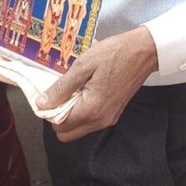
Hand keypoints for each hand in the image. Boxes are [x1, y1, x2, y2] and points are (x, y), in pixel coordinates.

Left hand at [38, 26, 158, 141]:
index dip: (48, 112)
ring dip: (70, 115)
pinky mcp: (114, 113)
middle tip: (58, 95)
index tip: (48, 95)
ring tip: (72, 90)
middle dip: (57, 118)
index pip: (59, 126)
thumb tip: (42, 103)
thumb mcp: (83, 65)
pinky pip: (90, 121)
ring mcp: (109, 118)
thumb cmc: (114, 53)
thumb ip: (62, 87)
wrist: (144, 51)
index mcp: (91, 109)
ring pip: (78, 129)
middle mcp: (100, 120)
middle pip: (67, 134)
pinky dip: (82, 112)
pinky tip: (84, 91)